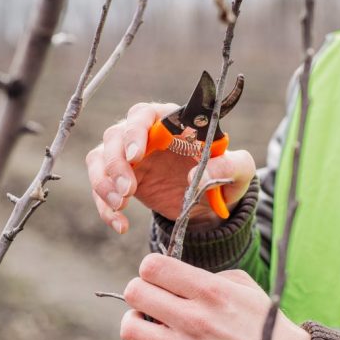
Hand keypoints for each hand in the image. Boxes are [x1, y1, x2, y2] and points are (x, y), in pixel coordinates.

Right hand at [85, 102, 255, 233]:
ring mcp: (130, 157)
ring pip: (99, 158)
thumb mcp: (240, 170)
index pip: (144, 114)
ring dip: (103, 183)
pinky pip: (101, 189)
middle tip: (129, 191)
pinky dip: (105, 208)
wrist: (211, 203)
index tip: (136, 156)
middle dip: (116, 163)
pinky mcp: (122, 179)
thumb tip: (199, 175)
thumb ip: (228, 166)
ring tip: (120, 206)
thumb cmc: (226, 176)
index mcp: (172, 122)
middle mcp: (145, 135)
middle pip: (114, 136)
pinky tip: (120, 225)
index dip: (135, 131)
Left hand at [116, 254, 310, 339]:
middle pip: (134, 293)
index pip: (153, 266)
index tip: (159, 276)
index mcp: (210, 290)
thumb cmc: (263, 319)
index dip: (150, 267)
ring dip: (133, 322)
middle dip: (139, 291)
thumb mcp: (242, 284)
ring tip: (147, 324)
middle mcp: (195, 318)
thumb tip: (173, 277)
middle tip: (151, 299)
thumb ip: (206, 274)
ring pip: (130, 329)